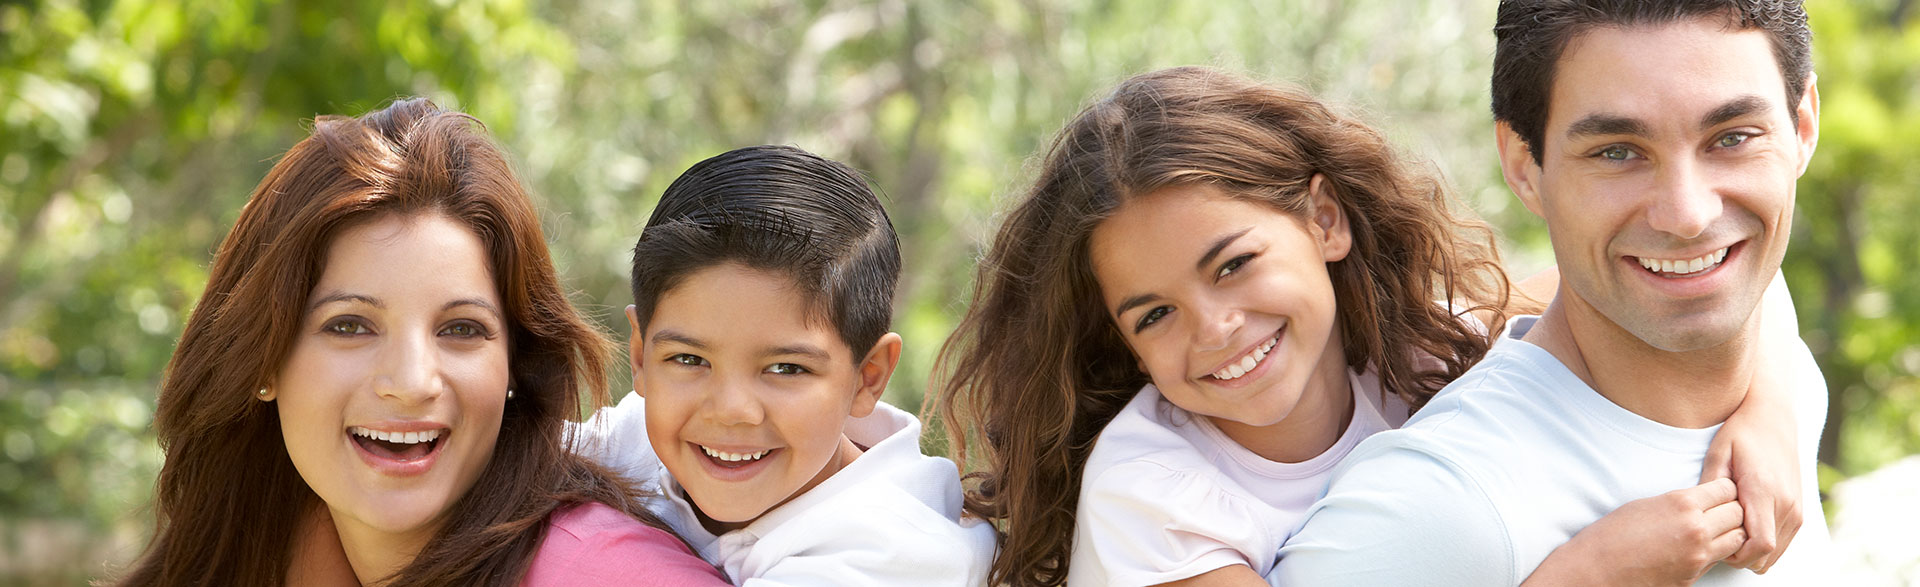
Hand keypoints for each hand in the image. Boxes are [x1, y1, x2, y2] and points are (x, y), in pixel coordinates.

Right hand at [1522, 478, 1744, 585]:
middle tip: (1719, 510)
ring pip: (1738, 539)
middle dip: (1732, 510)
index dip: (1724, 489)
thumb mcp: (1647, 505)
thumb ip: (1681, 502)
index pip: (1727, 489)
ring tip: (1713, 530)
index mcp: (1682, 504)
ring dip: (1730, 533)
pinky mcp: (1694, 576)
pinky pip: (1718, 560)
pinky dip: (1716, 553)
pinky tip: (1697, 548)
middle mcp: (1696, 529)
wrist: (1595, 569)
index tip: (1717, 491)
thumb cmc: (1611, 535)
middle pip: (1738, 513)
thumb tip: (1703, 502)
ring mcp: (1697, 556)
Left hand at [1701, 334, 1803, 572]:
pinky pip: (1782, 542)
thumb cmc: (1740, 433)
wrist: (1773, 416)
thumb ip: (1711, 488)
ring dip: (1751, 552)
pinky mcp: (1800, 509)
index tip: (1715, 542)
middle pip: (1765, 555)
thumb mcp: (1718, 455)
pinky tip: (1742, 527)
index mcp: (1764, 492)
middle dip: (1739, 557)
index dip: (1735, 555)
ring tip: (1728, 530)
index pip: (1758, 545)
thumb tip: (1701, 516)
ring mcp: (1797, 508)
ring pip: (1775, 553)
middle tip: (1716, 538)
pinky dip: (1763, 544)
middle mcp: (1787, 504)